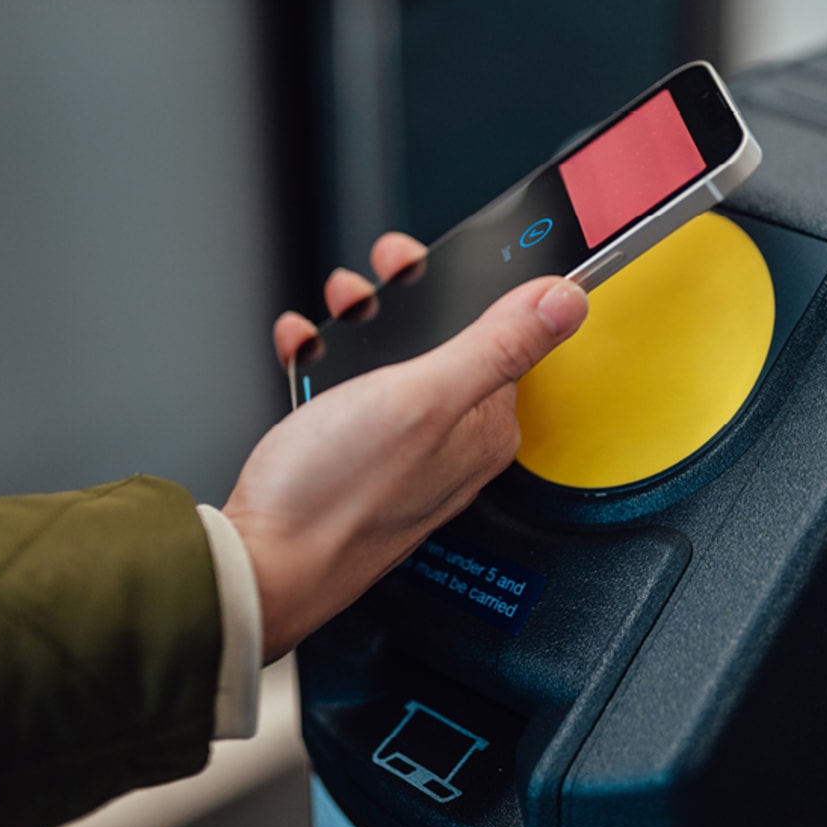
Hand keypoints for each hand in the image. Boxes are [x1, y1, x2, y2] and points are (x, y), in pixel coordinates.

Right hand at [224, 233, 587, 661]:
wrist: (259, 565)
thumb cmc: (336, 495)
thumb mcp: (424, 398)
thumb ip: (498, 344)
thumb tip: (567, 301)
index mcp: (485, 425)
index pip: (506, 335)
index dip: (472, 288)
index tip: (433, 261)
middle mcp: (451, 440)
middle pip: (445, 341)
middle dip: (405, 300)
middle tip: (369, 285)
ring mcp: (400, 449)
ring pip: (392, 361)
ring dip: (361, 325)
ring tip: (335, 312)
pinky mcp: (353, 457)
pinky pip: (348, 391)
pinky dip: (326, 361)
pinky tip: (306, 352)